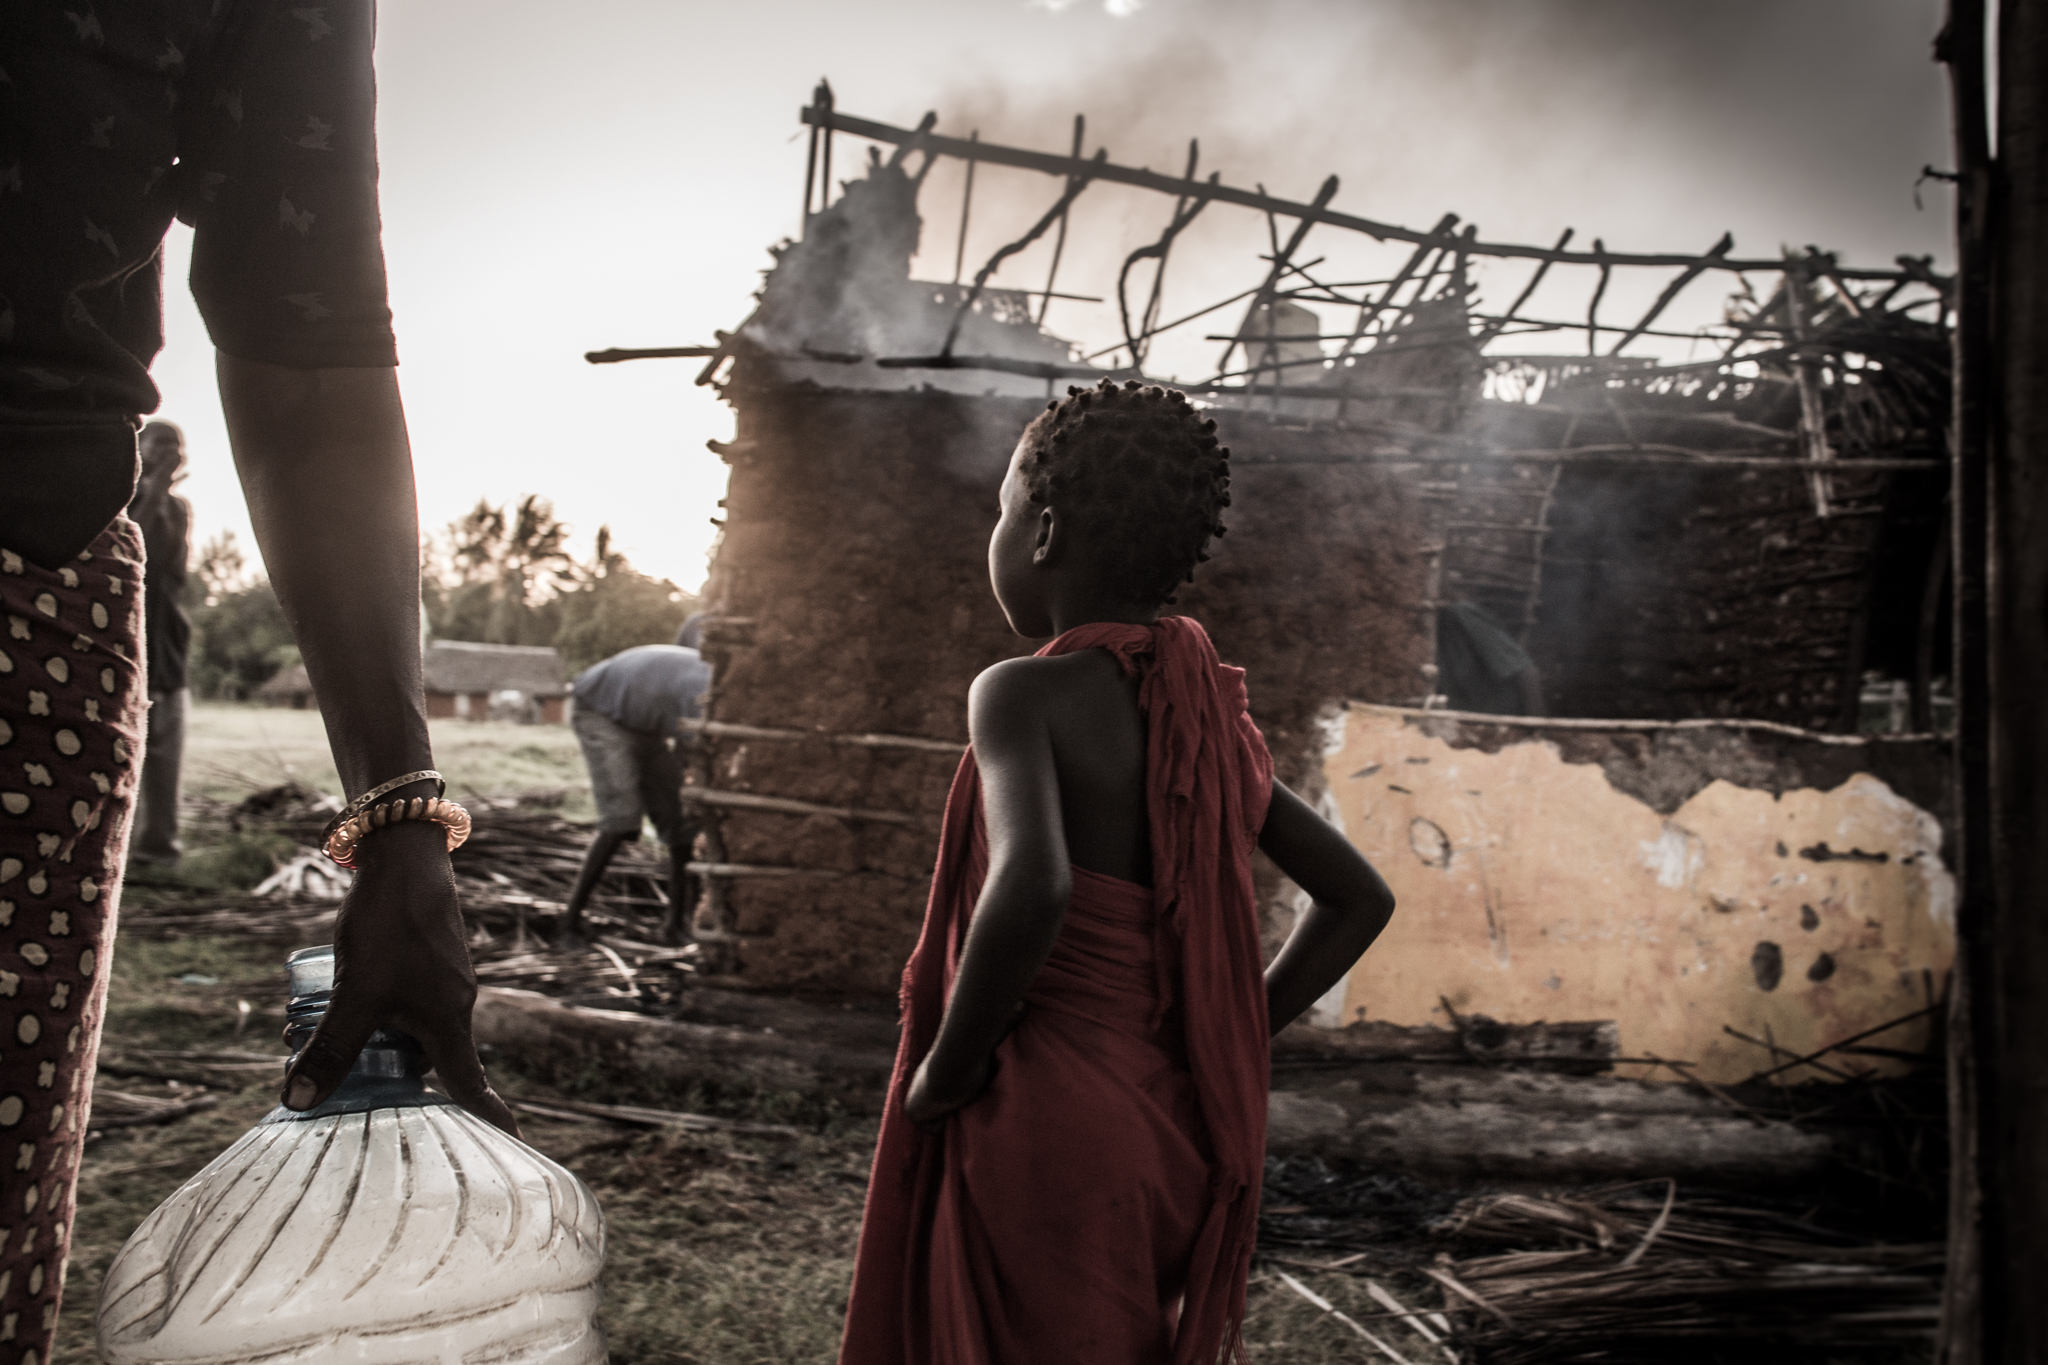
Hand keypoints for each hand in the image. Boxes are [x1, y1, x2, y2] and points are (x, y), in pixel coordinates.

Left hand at [280, 820, 519, 1135]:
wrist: (404, 857)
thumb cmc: (389, 926)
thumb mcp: (353, 994)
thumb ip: (328, 1049)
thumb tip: (296, 1102)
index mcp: (448, 1023)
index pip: (471, 1087)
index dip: (488, 1119)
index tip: (508, 1145)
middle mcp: (452, 1006)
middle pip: (419, 1061)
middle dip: (370, 1071)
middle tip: (314, 1070)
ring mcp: (441, 981)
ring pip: (402, 1028)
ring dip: (360, 1035)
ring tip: (303, 1027)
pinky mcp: (425, 959)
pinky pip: (399, 1001)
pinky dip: (368, 1008)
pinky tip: (335, 989)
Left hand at [902, 1002, 1025, 1127]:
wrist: (955, 1060)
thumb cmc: (972, 1050)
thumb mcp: (990, 1038)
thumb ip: (1005, 1025)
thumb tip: (1026, 1005)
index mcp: (934, 1067)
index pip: (945, 1088)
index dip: (958, 1093)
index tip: (972, 1092)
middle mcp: (921, 1082)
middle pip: (940, 1105)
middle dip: (954, 1106)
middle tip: (971, 1105)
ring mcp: (915, 1098)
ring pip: (937, 1117)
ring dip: (951, 1114)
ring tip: (964, 1106)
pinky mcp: (915, 1112)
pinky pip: (933, 1128)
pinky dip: (944, 1124)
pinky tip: (951, 1109)